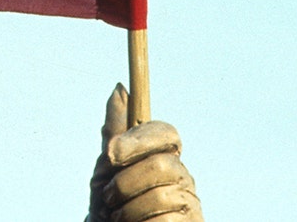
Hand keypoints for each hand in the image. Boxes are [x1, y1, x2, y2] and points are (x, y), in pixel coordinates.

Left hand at [87, 85, 202, 221]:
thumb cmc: (111, 207)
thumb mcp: (107, 169)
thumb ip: (115, 133)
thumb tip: (119, 88)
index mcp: (163, 157)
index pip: (166, 133)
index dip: (139, 139)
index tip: (111, 153)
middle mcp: (181, 178)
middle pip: (161, 165)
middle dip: (126, 183)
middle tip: (110, 197)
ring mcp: (189, 204)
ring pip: (160, 197)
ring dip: (127, 211)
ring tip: (120, 218)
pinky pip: (165, 221)